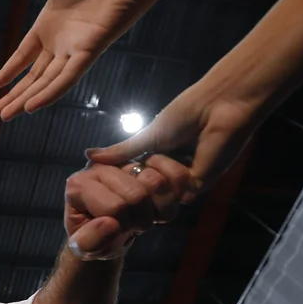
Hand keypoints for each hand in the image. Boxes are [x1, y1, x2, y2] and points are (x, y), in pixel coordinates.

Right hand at [0, 0, 163, 120]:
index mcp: (50, 25)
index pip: (23, 57)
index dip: (7, 73)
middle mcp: (62, 42)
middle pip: (33, 77)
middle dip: (12, 96)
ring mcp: (76, 48)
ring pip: (47, 83)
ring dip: (26, 100)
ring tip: (6, 117)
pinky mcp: (90, 49)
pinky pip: (67, 77)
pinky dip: (50, 92)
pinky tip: (31, 107)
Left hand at [64, 156, 190, 260]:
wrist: (108, 230)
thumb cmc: (93, 237)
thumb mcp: (85, 248)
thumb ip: (90, 241)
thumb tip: (111, 224)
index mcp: (79, 184)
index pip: (114, 206)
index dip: (121, 225)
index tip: (114, 229)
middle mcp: (101, 166)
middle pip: (138, 194)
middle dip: (141, 218)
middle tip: (133, 224)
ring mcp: (125, 162)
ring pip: (158, 182)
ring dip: (161, 207)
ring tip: (148, 214)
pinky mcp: (148, 163)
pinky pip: (175, 173)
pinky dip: (181, 191)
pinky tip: (175, 202)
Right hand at [84, 80, 259, 194]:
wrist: (215, 108)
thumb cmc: (183, 115)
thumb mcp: (145, 137)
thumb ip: (119, 152)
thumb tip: (87, 155)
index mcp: (156, 163)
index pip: (130, 184)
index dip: (124, 178)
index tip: (122, 167)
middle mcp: (169, 175)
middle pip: (143, 195)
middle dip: (142, 176)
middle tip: (149, 158)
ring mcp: (185, 182)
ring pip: (159, 195)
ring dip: (161, 173)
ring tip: (171, 153)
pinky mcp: (201, 185)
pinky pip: (178, 194)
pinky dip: (176, 176)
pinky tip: (186, 157)